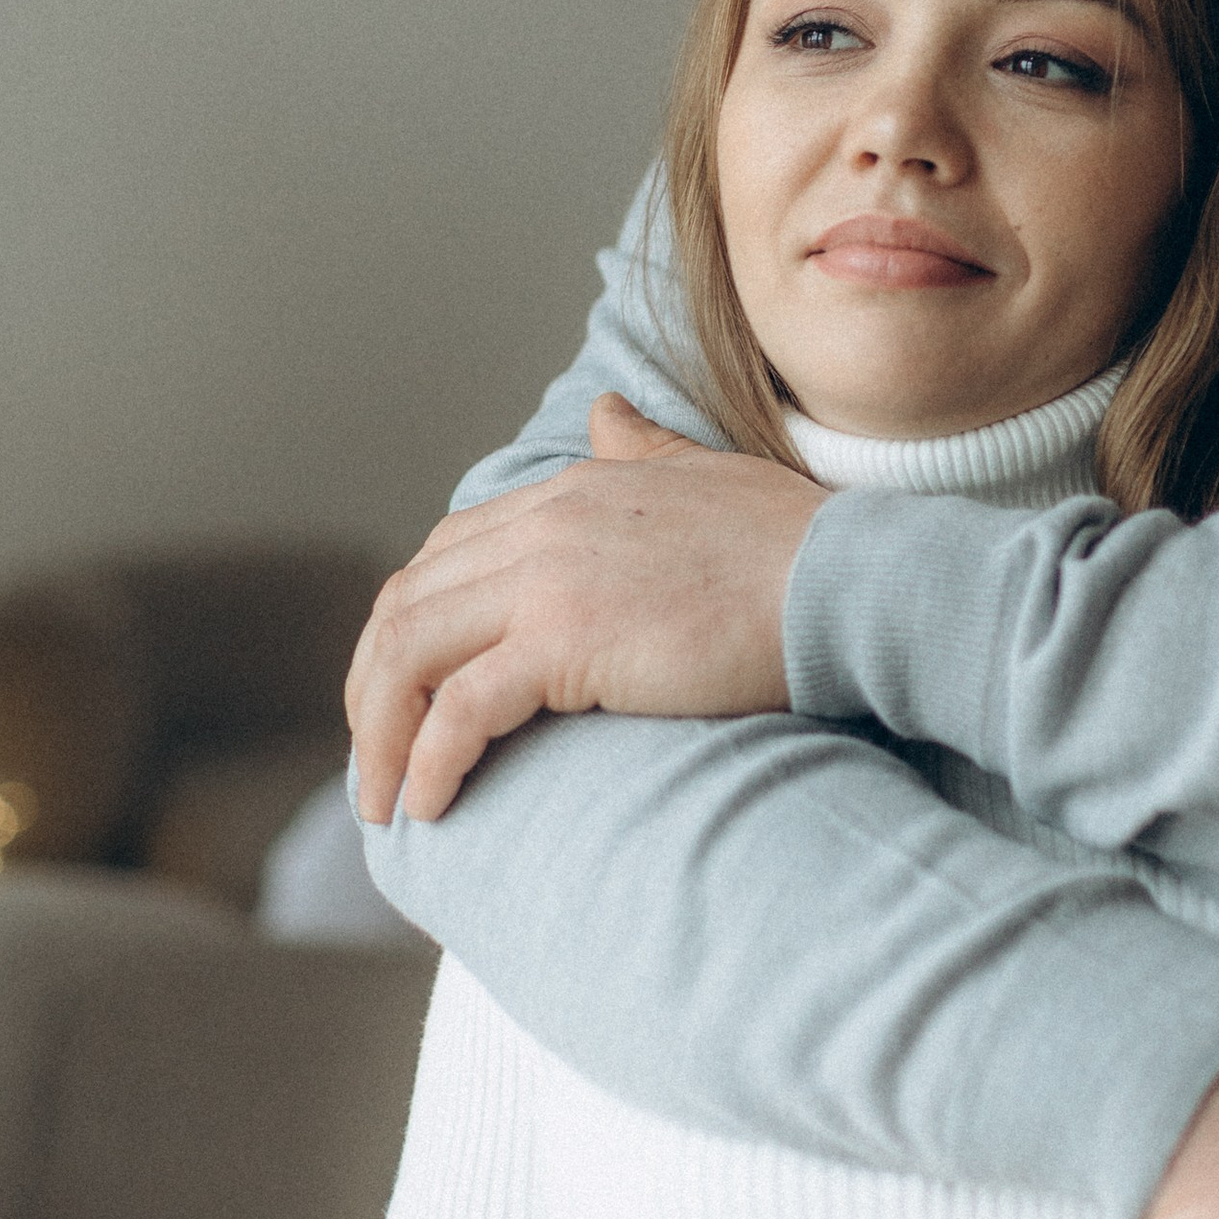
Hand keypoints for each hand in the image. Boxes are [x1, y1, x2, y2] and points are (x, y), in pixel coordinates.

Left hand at [348, 396, 822, 822]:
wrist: (847, 581)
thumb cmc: (796, 542)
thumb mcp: (704, 474)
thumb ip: (642, 448)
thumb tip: (604, 413)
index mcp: (566, 492)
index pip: (443, 558)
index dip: (406, 631)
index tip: (404, 695)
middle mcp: (541, 527)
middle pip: (406, 607)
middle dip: (371, 690)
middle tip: (375, 760)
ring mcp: (548, 581)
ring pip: (411, 656)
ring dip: (381, 736)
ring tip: (384, 802)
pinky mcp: (568, 642)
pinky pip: (462, 709)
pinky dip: (429, 760)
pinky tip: (429, 804)